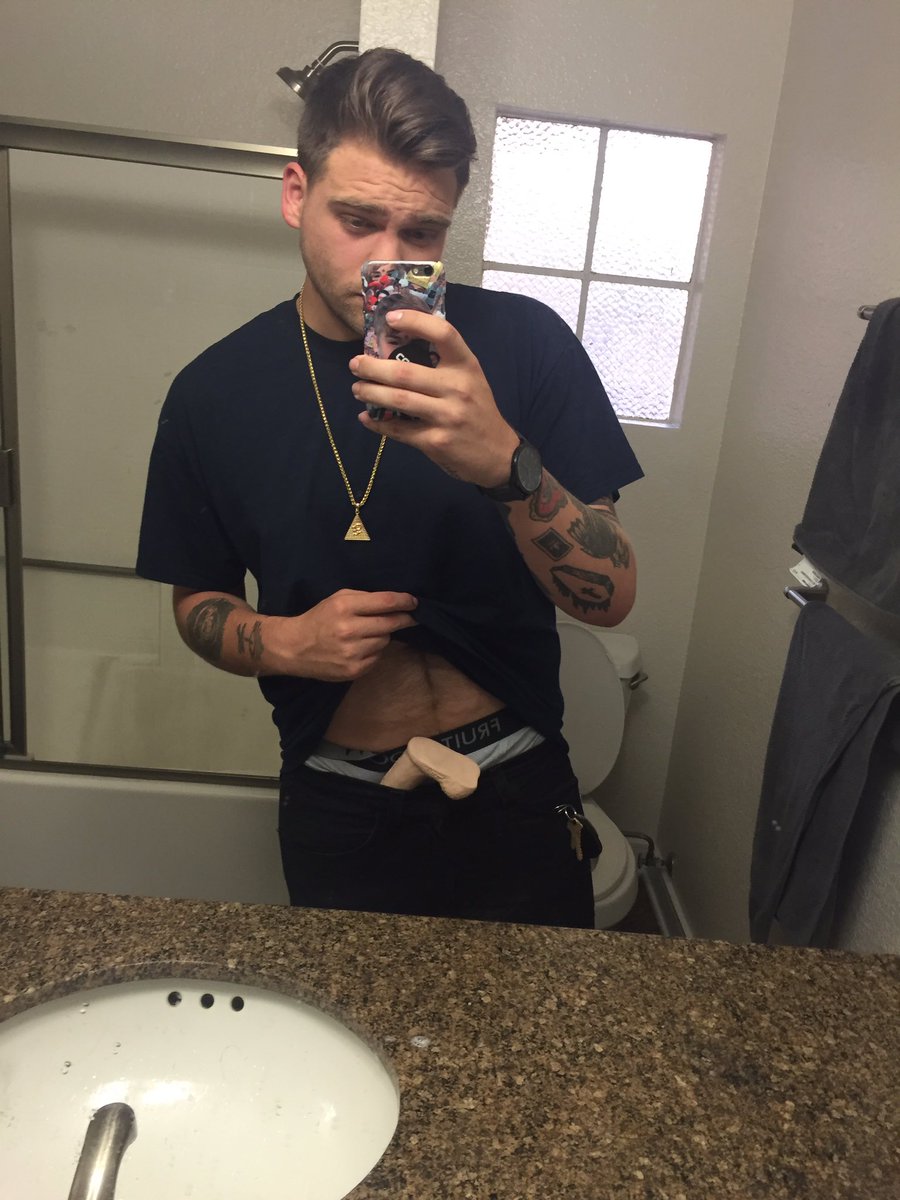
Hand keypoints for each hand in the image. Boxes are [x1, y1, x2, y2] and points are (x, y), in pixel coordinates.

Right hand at [273, 589, 417, 681]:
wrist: (295, 648)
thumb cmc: (319, 619)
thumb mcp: (337, 599)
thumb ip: (365, 598)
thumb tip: (396, 602)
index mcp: (344, 607)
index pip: (385, 603)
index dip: (404, 602)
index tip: (414, 602)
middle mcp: (349, 630)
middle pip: (390, 623)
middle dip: (403, 619)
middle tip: (409, 616)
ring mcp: (352, 653)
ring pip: (385, 641)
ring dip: (383, 636)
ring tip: (368, 633)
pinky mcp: (353, 670)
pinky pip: (378, 658)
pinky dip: (374, 652)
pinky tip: (361, 648)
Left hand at [349, 310, 519, 487]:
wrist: (498, 454)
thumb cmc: (478, 410)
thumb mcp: (471, 379)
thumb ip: (444, 363)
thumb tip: (399, 346)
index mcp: (466, 366)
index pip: (443, 333)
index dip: (415, 322)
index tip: (390, 319)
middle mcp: (458, 388)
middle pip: (405, 373)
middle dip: (373, 367)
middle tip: (355, 364)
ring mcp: (447, 416)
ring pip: (398, 400)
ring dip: (371, 393)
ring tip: (357, 389)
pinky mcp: (436, 441)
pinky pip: (400, 430)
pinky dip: (378, 424)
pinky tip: (367, 418)